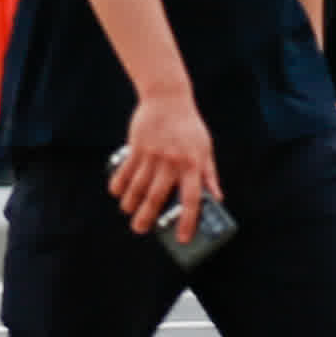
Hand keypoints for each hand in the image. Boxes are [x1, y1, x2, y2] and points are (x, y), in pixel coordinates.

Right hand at [106, 89, 220, 238]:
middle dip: (147, 218)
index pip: (192, 199)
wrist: (168, 97)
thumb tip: (217, 198)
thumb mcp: (205, 149)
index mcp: (192, 165)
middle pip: (157, 197)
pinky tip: (117, 193)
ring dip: (131, 204)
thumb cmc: (189, 126)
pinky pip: (125, 171)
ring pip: (138, 187)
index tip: (182, 239)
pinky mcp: (137, 147)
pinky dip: (119, 185)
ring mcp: (153, 155)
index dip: (188, 221)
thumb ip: (209, 174)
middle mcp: (172, 162)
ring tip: (129, 213)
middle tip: (140, 230)